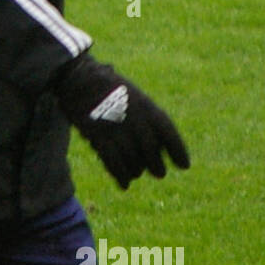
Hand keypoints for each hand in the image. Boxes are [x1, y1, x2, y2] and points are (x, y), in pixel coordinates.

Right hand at [53, 53, 189, 189]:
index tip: (184, 166)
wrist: (80, 80)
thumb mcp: (135, 97)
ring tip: (137, 173)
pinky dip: (120, 176)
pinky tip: (124, 184)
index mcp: (147, 106)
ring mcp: (116, 129)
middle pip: (152, 152)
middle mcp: (134, 119)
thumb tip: (161, 148)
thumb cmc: (111, 90)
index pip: (168, 133)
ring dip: (137, 171)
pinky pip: (113, 163)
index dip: (178, 152)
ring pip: (133, 160)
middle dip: (157, 166)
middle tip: (159, 173)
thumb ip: (148, 120)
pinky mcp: (97, 137)